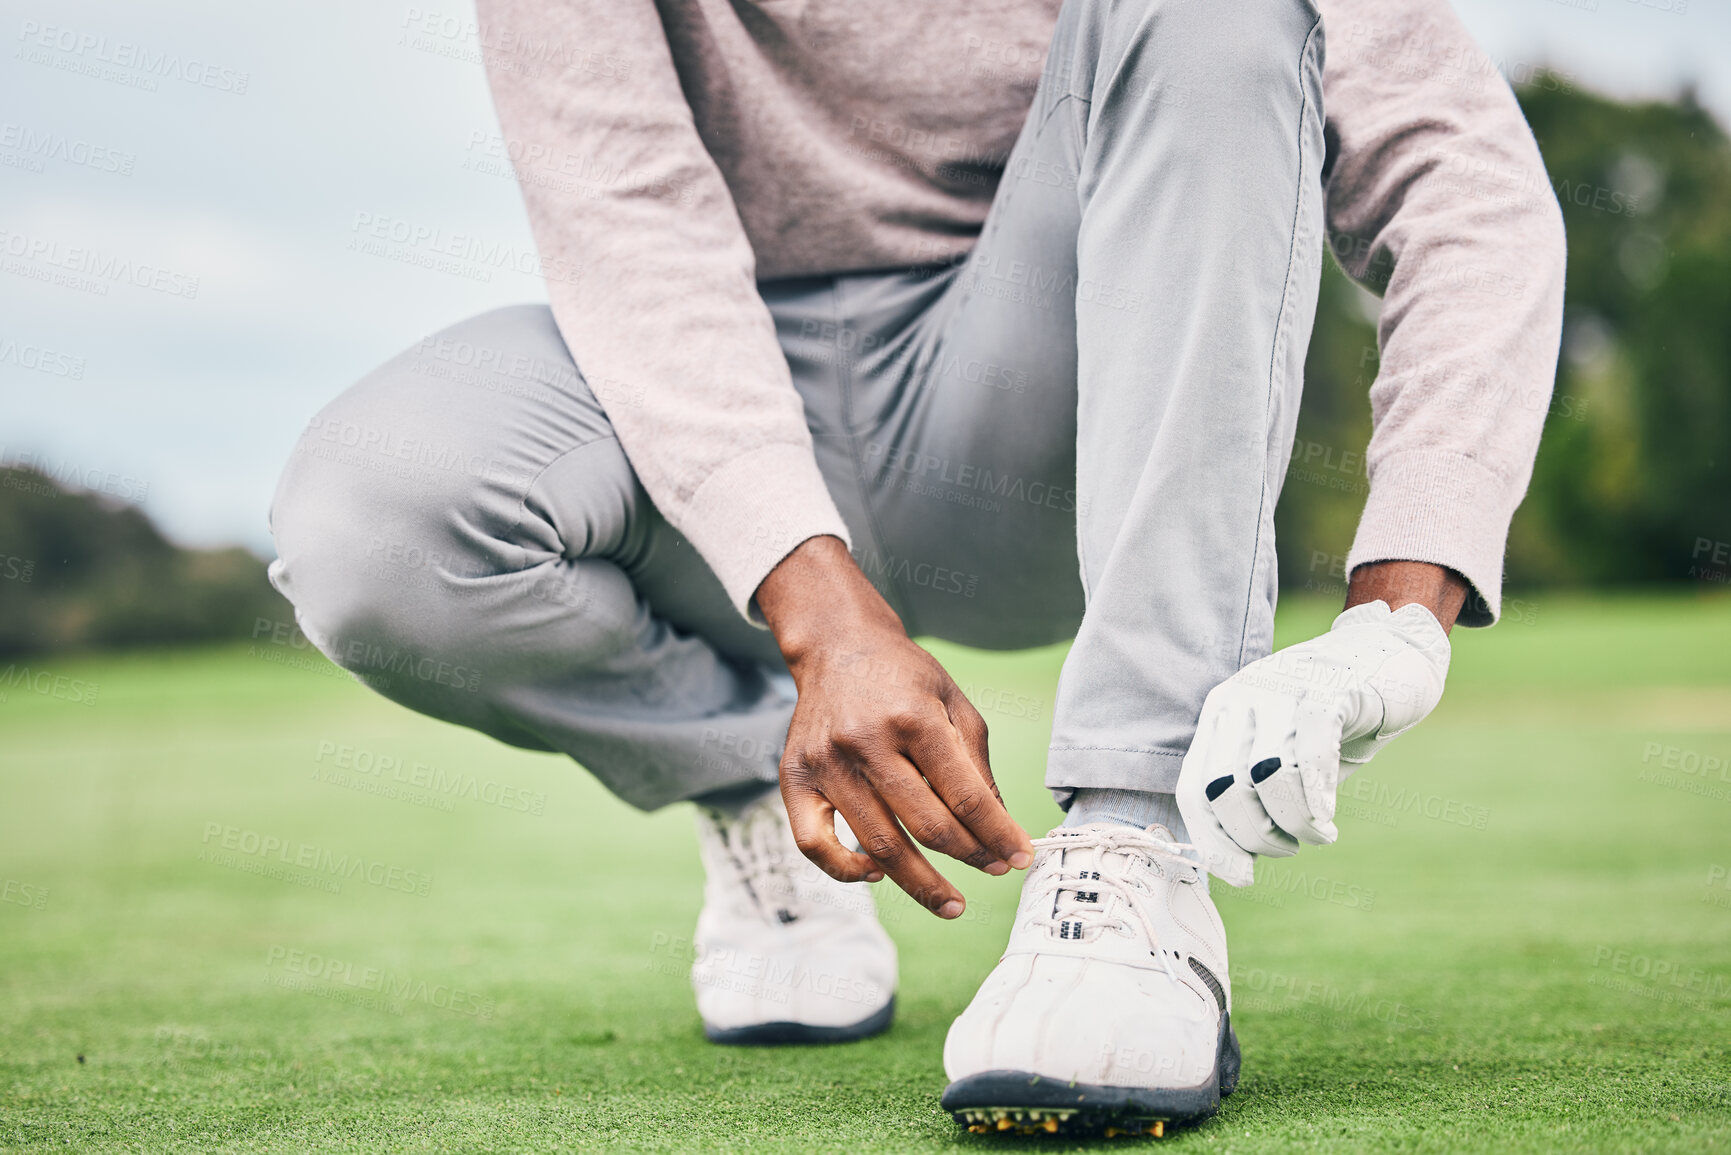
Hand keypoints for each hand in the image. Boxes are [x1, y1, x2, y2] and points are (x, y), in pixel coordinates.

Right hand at [756, 537, 1034, 917]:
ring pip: (877, 844)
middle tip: (994, 873)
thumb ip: (977, 766)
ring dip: (920, 883)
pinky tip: (877, 875)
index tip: (1018, 857)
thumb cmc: (903, 677)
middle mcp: (865, 741)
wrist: (838, 646)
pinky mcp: (794, 778)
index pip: (965, 795)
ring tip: (949, 902)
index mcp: (913, 718)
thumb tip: (998, 829)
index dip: (997, 834)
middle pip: (925, 825)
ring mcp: (825, 763)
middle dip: (969, 857)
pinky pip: (813, 844)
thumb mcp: (954, 704)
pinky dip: (845, 870)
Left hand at [1176, 591, 1452, 886]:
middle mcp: (1242, 699)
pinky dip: (1316, 797)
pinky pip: (1310, 753)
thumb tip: (1232, 870)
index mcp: (1221, 715)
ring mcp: (1283, 690)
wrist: (1392, 653)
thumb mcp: (1283, 758)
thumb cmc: (1332, 720)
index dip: (1213, 842)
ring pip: (1266, 776)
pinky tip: (1328, 816)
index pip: (1193, 789)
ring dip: (1294, 822)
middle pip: (1223, 788)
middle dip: (1255, 836)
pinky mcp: (1328, 690)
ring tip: (1319, 831)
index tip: (1242, 877)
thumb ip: (1255, 800)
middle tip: (1288, 847)